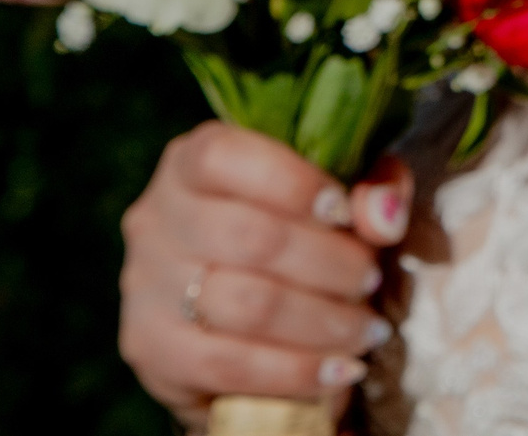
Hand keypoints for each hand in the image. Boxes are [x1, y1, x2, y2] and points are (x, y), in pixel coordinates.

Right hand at [119, 121, 412, 424]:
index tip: (342, 210)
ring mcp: (144, 286)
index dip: (291, 182)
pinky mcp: (151, 349)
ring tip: (365, 328)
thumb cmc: (302, 229)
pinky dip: (294, 370)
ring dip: (321, 320)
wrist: (245, 318)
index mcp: (191, 162)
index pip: (223, 158)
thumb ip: (373, 185)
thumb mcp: (342, 191)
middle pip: (250, 237)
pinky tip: (338, 370)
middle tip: (370, 279)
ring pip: (244, 304)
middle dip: (329, 263)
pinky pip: (228, 364)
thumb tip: (383, 218)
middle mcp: (156, 218)